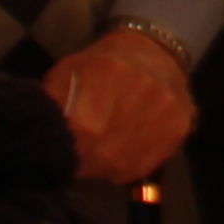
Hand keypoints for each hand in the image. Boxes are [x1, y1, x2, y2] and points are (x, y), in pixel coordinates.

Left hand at [45, 26, 195, 185]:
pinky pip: (143, 167)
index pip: (83, 129)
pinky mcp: (179, 128)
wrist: (155, 53)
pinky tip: (117, 156)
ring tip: (94, 156)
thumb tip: (45, 138)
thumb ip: (53, 101)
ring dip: (102, 168)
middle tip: (74, 158)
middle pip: (104, 152)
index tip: (59, 152)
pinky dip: (124, 170)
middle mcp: (143, 90)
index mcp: (109, 72)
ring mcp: (165, 111)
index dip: (68, 148)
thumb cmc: (101, 65)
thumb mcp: (69, 70)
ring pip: (123, 164)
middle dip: (83, 162)